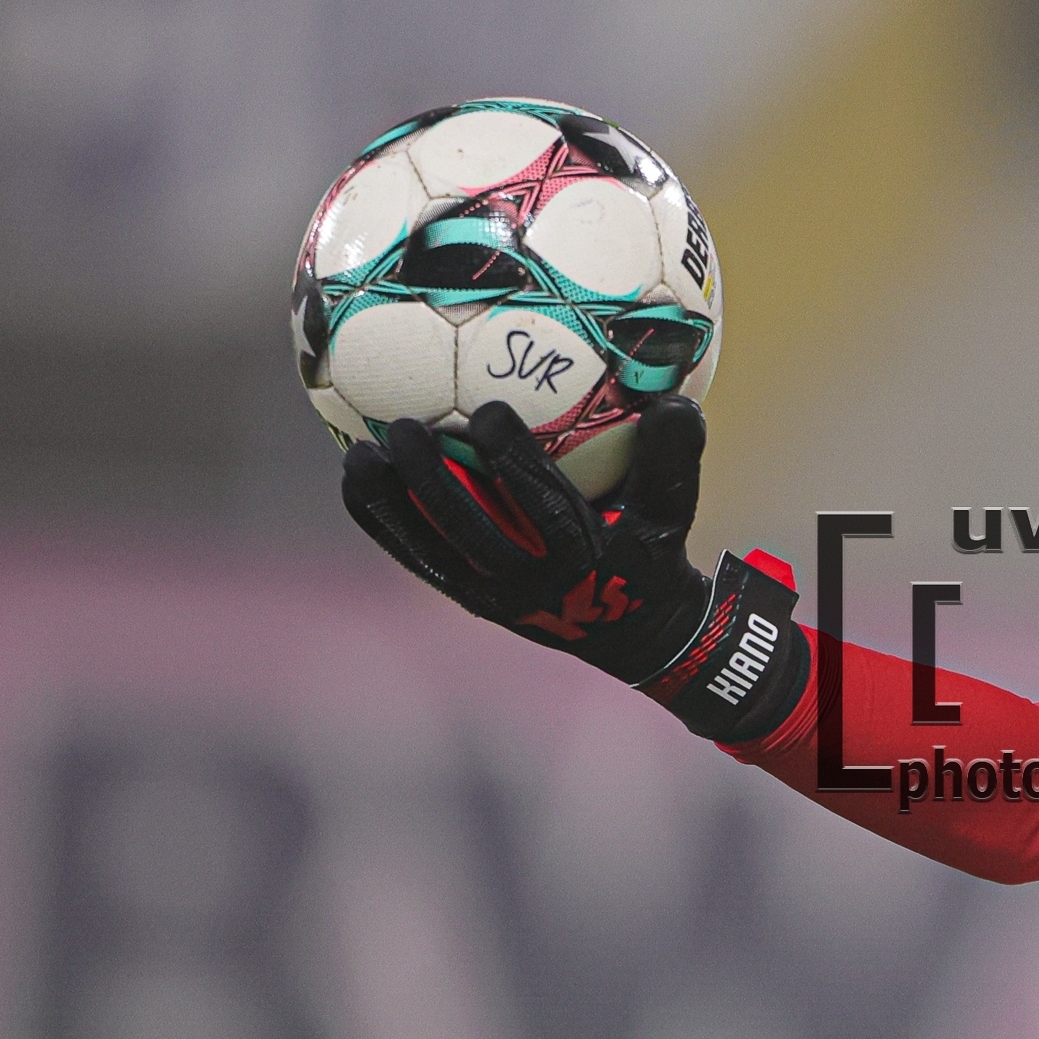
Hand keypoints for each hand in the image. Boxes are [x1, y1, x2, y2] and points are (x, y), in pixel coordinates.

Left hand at [341, 397, 807, 740]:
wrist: (636, 635)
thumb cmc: (653, 557)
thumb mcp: (673, 513)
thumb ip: (674, 460)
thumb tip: (680, 403)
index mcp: (581, 560)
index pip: (541, 508)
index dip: (513, 461)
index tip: (490, 410)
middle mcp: (529, 584)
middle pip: (473, 530)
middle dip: (435, 480)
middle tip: (406, 427)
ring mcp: (492, 597)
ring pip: (433, 548)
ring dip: (393, 504)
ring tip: (359, 454)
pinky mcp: (469, 597)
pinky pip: (418, 558)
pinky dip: (384, 522)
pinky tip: (358, 479)